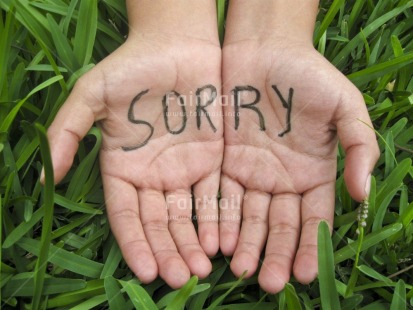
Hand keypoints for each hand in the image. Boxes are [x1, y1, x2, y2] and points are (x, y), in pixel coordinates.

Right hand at [46, 35, 222, 287]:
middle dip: (168, 252)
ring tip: (201, 270)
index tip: (145, 271)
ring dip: (194, 243)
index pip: (126, 215)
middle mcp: (152, 176)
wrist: (177, 45)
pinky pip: (215, 195)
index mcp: (122, 169)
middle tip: (180, 279)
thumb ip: (66, 134)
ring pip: (188, 216)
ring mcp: (183, 170)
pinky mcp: (212, 159)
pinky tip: (222, 242)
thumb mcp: (90, 95)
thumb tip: (43, 179)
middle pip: (159, 223)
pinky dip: (218, 219)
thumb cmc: (131, 67)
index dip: (134, 243)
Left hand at [219, 38, 378, 292]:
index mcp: (315, 173)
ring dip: (245, 243)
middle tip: (268, 283)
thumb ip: (359, 147)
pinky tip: (218, 241)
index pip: (313, 219)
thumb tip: (362, 193)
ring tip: (240, 270)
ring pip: (249, 217)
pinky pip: (222, 195)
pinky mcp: (225, 162)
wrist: (265, 51)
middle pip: (278, 225)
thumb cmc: (308, 76)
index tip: (305, 273)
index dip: (310, 245)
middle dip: (274, 253)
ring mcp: (253, 173)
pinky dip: (221, 219)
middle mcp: (283, 180)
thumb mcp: (345, 107)